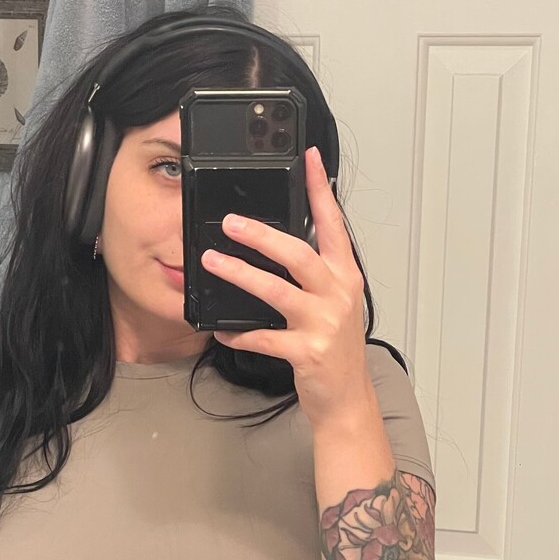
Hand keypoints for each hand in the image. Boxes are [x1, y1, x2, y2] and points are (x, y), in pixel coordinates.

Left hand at [201, 145, 372, 430]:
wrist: (346, 400)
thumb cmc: (336, 351)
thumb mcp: (334, 305)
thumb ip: (315, 274)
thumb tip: (280, 245)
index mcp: (345, 277)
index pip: (334, 224)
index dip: (319, 190)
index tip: (308, 159)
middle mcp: (338, 295)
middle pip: (298, 254)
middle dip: (261, 236)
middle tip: (230, 223)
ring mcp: (323, 323)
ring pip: (275, 291)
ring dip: (239, 274)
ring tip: (212, 262)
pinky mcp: (306, 351)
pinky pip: (263, 337)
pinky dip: (238, 333)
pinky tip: (219, 329)